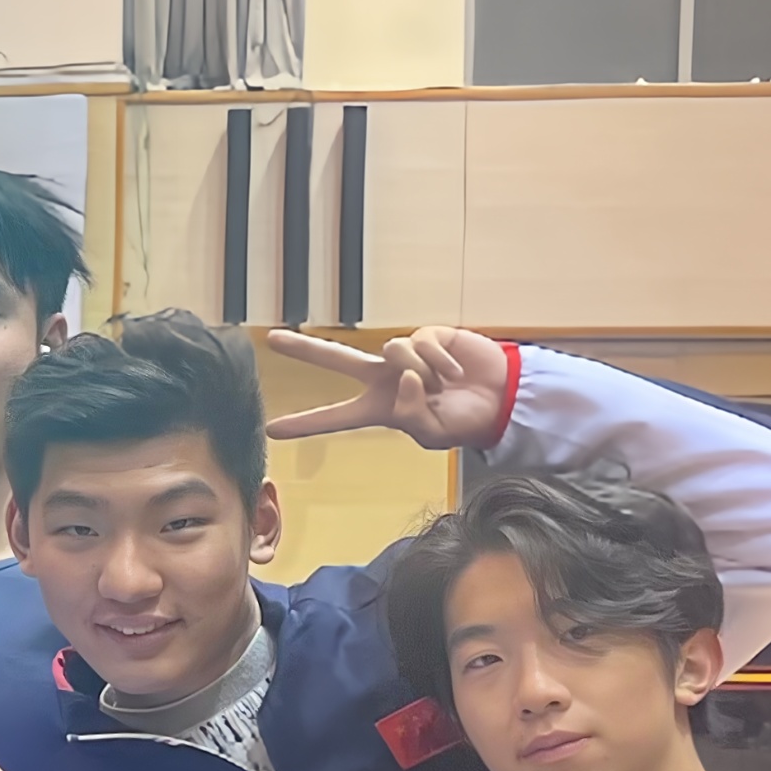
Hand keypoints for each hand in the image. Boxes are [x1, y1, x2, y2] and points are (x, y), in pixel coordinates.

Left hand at [264, 325, 516, 452]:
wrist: (498, 399)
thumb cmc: (463, 421)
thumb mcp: (433, 434)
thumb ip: (410, 414)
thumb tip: (403, 379)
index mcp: (380, 409)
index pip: (336, 418)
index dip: (306, 424)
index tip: (271, 430)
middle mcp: (384, 379)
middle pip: (337, 360)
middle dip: (305, 348)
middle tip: (272, 338)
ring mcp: (403, 355)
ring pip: (394, 353)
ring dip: (423, 371)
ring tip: (444, 386)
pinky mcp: (426, 335)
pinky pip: (421, 343)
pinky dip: (441, 361)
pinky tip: (455, 373)